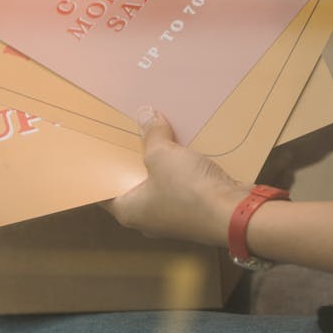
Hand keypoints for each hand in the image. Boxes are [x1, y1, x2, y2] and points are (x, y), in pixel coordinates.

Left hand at [106, 107, 250, 246]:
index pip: (103, 190)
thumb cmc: (187, 190)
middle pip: (133, 184)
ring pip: (159, 184)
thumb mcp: (162, 154)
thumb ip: (151, 134)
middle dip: (133, 160)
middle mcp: (147, 219)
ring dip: (160, 163)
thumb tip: (145, 114)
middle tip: (127, 133)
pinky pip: (180, 186)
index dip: (101, 168)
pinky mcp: (194, 211)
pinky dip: (180, 170)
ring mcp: (172, 216)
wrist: (235, 213)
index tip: (98, 149)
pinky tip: (182, 148)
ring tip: (155, 134)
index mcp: (129, 211)